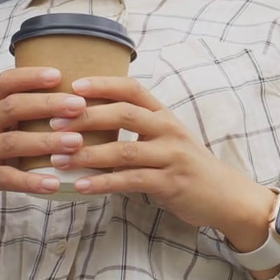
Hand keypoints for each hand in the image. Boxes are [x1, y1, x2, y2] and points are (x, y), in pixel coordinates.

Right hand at [0, 66, 88, 259]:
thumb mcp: (0, 130)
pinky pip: (6, 178)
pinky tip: (54, 183)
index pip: (5, 83)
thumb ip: (24, 116)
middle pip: (11, 108)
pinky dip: (31, 181)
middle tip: (78, 107)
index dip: (30, 76)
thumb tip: (73, 100)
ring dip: (45, 141)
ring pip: (11, 142)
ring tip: (76, 142)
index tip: (59, 75)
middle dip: (46, 105)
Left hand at [52, 76, 277, 254]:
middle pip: (124, 114)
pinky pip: (130, 180)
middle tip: (54, 123)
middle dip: (86, 117)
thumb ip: (137, 128)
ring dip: (87, 154)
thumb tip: (90, 121)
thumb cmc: (187, 165)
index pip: (132, 89)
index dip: (103, 84)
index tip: (73, 86)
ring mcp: (171, 156)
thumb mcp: (166, 138)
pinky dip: (102, 182)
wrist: (225, 195)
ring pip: (124, 150)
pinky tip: (80, 185)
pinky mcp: (170, 183)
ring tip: (58, 159)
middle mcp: (169, 129)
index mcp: (164, 115)